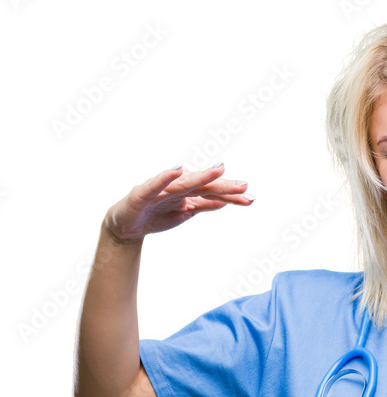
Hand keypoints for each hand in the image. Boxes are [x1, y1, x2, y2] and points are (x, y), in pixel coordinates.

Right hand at [103, 163, 252, 242]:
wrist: (127, 226)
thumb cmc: (157, 215)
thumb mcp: (185, 213)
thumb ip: (204, 205)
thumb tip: (226, 201)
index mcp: (188, 192)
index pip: (213, 193)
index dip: (231, 196)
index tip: (251, 199)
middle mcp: (176, 187)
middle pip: (203, 186)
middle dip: (223, 186)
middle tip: (244, 186)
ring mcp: (160, 189)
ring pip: (184, 183)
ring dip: (201, 176)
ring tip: (219, 170)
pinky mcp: (143, 193)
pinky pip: (156, 184)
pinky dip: (166, 177)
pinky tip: (178, 170)